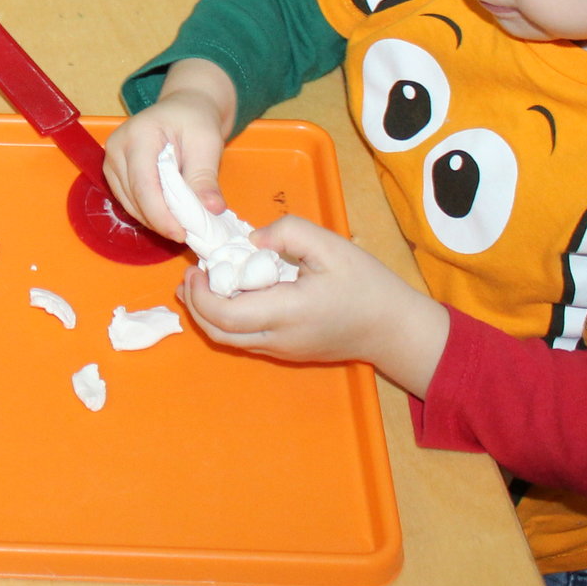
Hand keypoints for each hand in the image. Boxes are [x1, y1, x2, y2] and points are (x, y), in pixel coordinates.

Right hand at [101, 58, 235, 242]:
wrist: (183, 109)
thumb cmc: (195, 121)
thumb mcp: (207, 144)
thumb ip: (206, 177)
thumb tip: (212, 209)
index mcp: (139, 134)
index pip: (144, 183)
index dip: (160, 214)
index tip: (181, 234)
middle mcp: (117, 147)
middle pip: (133, 196)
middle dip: (159, 220)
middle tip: (187, 234)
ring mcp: (111, 159)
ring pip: (128, 202)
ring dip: (153, 219)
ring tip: (180, 225)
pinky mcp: (113, 171)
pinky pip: (128, 200)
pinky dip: (148, 213)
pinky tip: (168, 216)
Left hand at [177, 215, 450, 394]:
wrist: (395, 329)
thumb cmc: (366, 285)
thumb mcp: (331, 246)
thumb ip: (289, 233)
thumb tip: (252, 240)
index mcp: (287, 313)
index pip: (225, 314)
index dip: (201, 293)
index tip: (198, 267)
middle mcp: (278, 339)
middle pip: (218, 332)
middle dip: (195, 304)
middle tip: (191, 273)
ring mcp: (282, 350)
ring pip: (229, 340)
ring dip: (207, 314)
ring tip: (201, 283)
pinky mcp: (287, 352)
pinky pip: (246, 340)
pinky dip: (226, 320)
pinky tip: (229, 295)